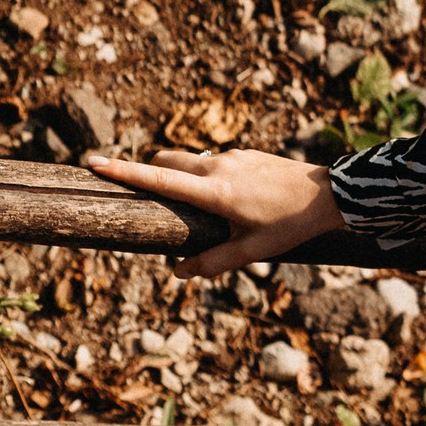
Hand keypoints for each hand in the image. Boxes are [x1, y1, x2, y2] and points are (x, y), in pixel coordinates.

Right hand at [82, 147, 338, 281]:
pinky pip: (212, 161)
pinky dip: (202, 175)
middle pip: (166, 161)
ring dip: (178, 175)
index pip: (158, 179)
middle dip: (147, 172)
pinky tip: (225, 200)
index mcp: (214, 191)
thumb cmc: (291, 225)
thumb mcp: (252, 251)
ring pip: (190, 160)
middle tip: (138, 194)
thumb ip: (212, 262)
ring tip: (190, 208)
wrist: (331, 194)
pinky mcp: (246, 152)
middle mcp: (219, 167)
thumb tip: (177, 273)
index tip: (93, 162)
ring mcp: (233, 155)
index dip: (123, 172)